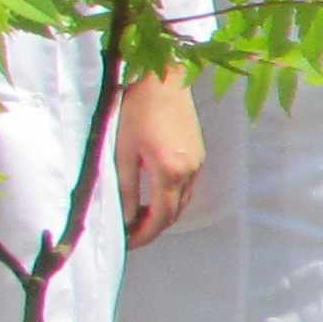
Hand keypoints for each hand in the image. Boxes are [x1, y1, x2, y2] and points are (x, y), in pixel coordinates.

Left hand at [117, 71, 203, 246]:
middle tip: (131, 233)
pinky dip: (173, 198)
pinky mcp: (199, 153)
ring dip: (164, 213)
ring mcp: (198, 163)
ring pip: (183, 201)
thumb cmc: (137, 109)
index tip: (127, 243)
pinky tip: (156, 194)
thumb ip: (126, 188)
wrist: (164, 78)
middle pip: (175, 214)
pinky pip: (188, 186)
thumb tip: (126, 218)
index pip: (160, 218)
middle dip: (154, 228)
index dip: (144, 235)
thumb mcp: (124, 150)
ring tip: (140, 216)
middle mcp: (190, 171)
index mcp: (170, 172)